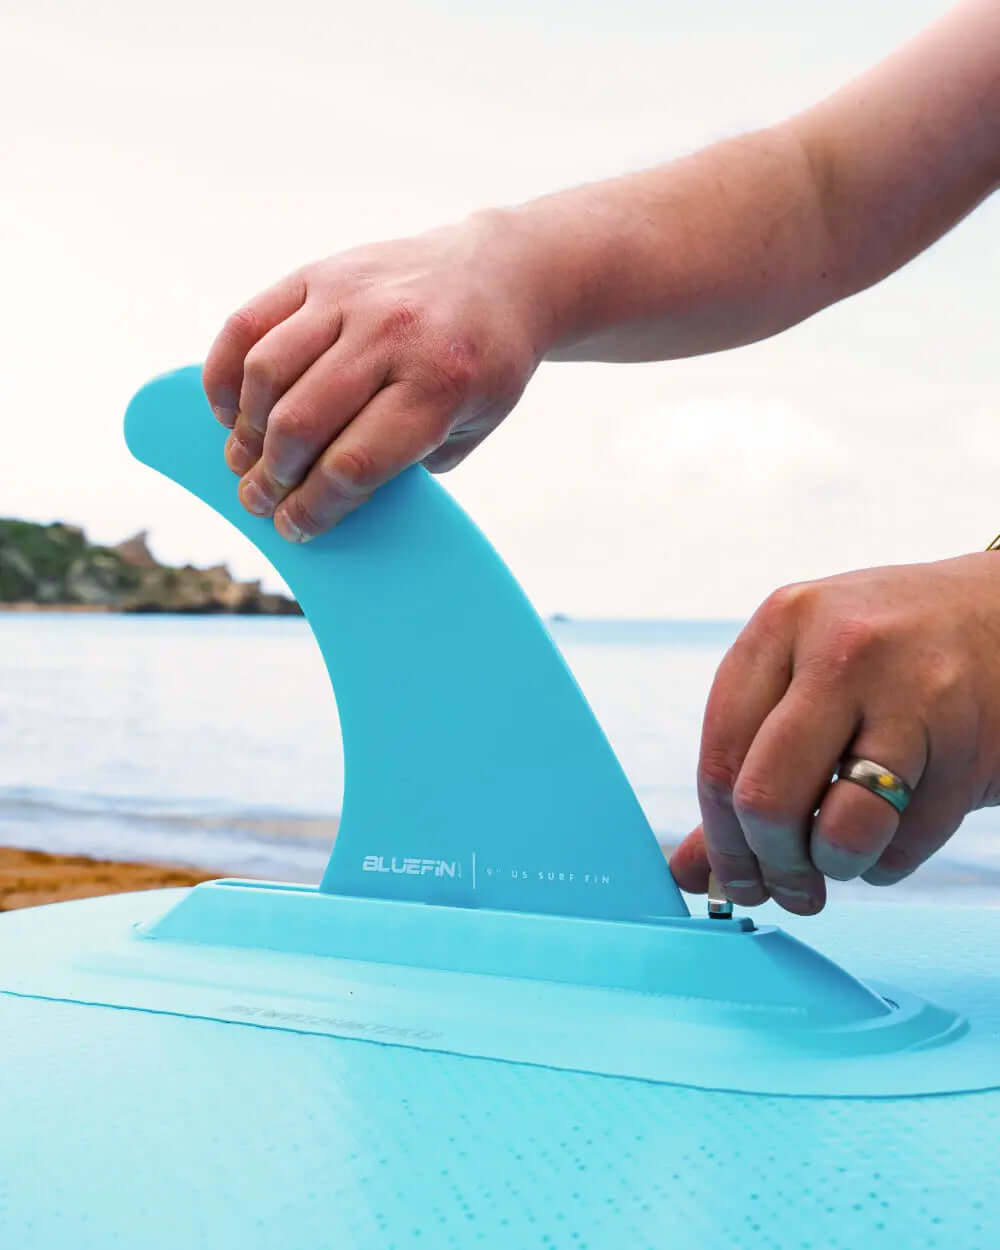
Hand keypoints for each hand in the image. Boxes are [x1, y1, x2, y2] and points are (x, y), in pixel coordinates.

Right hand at [202, 211, 549, 540]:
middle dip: (272, 477)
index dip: (314, 507)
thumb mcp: (471, 426)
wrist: (502, 273)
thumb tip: (323, 496)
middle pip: (301, 423)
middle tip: (260, 499)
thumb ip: (406, 463)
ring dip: (245, 430)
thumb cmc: (484, 364)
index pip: (354, 464)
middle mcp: (391, 337)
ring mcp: (350, 298)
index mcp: (439, 386)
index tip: (293, 526)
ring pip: (267, 374)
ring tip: (244, 459)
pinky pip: (248, 324)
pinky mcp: (319, 273)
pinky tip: (228, 407)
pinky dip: (224, 372)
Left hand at [669, 554, 999, 914]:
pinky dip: (888, 861)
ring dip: (835, 866)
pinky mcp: (969, 745)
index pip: (719, 756)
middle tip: (788, 889)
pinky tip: (895, 826)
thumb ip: (741, 766)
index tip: (733, 877)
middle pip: (766, 799)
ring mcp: (911, 694)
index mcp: (783, 625)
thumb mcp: (804, 677)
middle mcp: (841, 651)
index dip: (720, 838)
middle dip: (771, 866)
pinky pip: (905, 845)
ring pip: (838, 832)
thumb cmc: (887, 654)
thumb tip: (687, 871)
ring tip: (843, 852)